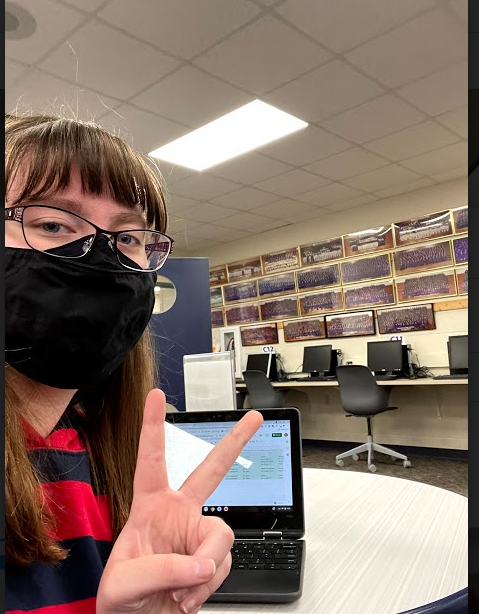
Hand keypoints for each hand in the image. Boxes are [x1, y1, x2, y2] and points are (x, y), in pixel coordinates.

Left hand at [97, 389, 262, 613]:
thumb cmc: (121, 601)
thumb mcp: (123, 584)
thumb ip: (161, 570)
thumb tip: (203, 564)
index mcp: (150, 506)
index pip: (152, 460)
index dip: (152, 427)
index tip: (155, 396)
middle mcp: (179, 514)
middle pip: (212, 470)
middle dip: (235, 442)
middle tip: (254, 418)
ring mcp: (197, 537)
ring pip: (223, 535)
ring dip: (206, 568)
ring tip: (181, 592)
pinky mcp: (211, 560)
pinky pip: (224, 565)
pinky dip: (209, 586)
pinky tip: (189, 597)